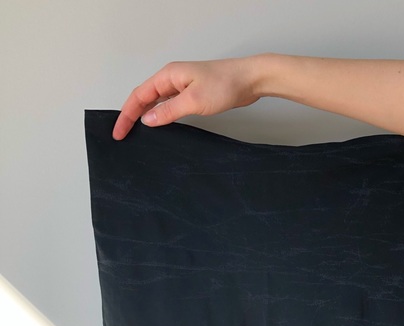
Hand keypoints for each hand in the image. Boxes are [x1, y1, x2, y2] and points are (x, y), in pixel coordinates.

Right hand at [112, 57, 260, 139]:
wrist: (249, 80)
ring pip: (157, 102)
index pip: (138, 96)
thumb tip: (148, 120)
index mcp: (168, 76)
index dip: (126, 115)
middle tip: (124, 135)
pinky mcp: (193, 94)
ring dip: (146, 117)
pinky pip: (170, 105)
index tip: (119, 132)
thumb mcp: (193, 101)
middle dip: (131, 116)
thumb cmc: (225, 84)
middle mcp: (172, 79)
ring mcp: (182, 87)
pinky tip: (162, 126)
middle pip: (144, 98)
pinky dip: (162, 116)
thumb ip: (169, 111)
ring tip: (137, 134)